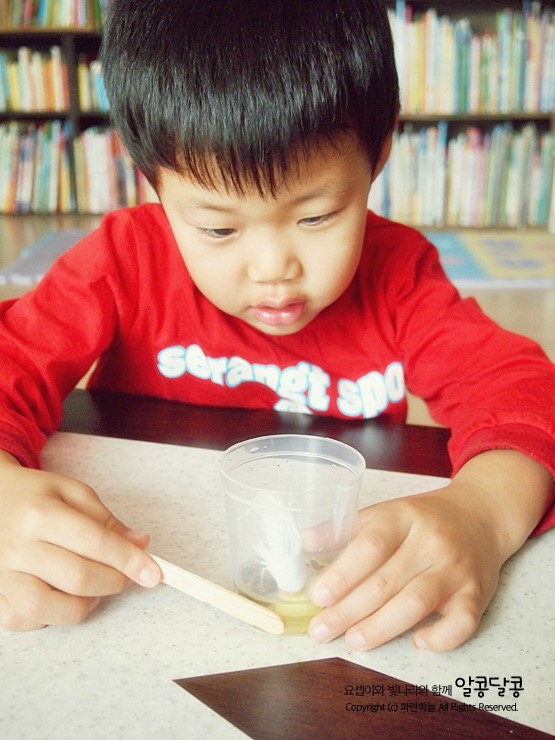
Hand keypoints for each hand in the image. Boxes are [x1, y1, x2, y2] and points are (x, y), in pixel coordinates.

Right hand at [0, 451, 160, 630]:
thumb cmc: (34, 496)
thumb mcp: (73, 492)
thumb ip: (106, 520)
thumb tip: (139, 545)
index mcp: (39, 514)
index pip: (94, 542)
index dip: (129, 560)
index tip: (153, 572)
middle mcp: (16, 546)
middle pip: (77, 578)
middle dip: (114, 581)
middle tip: (124, 574)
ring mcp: (0, 574)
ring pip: (48, 607)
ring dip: (83, 604)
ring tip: (93, 589)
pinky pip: (24, 620)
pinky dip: (50, 615)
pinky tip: (61, 596)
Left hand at [308, 450, 552, 650]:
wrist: (481, 515)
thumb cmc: (424, 519)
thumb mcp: (386, 512)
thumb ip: (346, 530)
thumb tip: (303, 543)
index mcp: (403, 517)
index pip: (370, 545)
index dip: (343, 573)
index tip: (319, 596)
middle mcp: (430, 542)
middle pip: (386, 580)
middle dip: (349, 610)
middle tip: (322, 630)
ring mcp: (455, 569)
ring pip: (416, 603)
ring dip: (382, 627)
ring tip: (354, 641)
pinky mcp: (476, 593)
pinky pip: (461, 622)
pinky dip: (440, 638)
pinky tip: (417, 643)